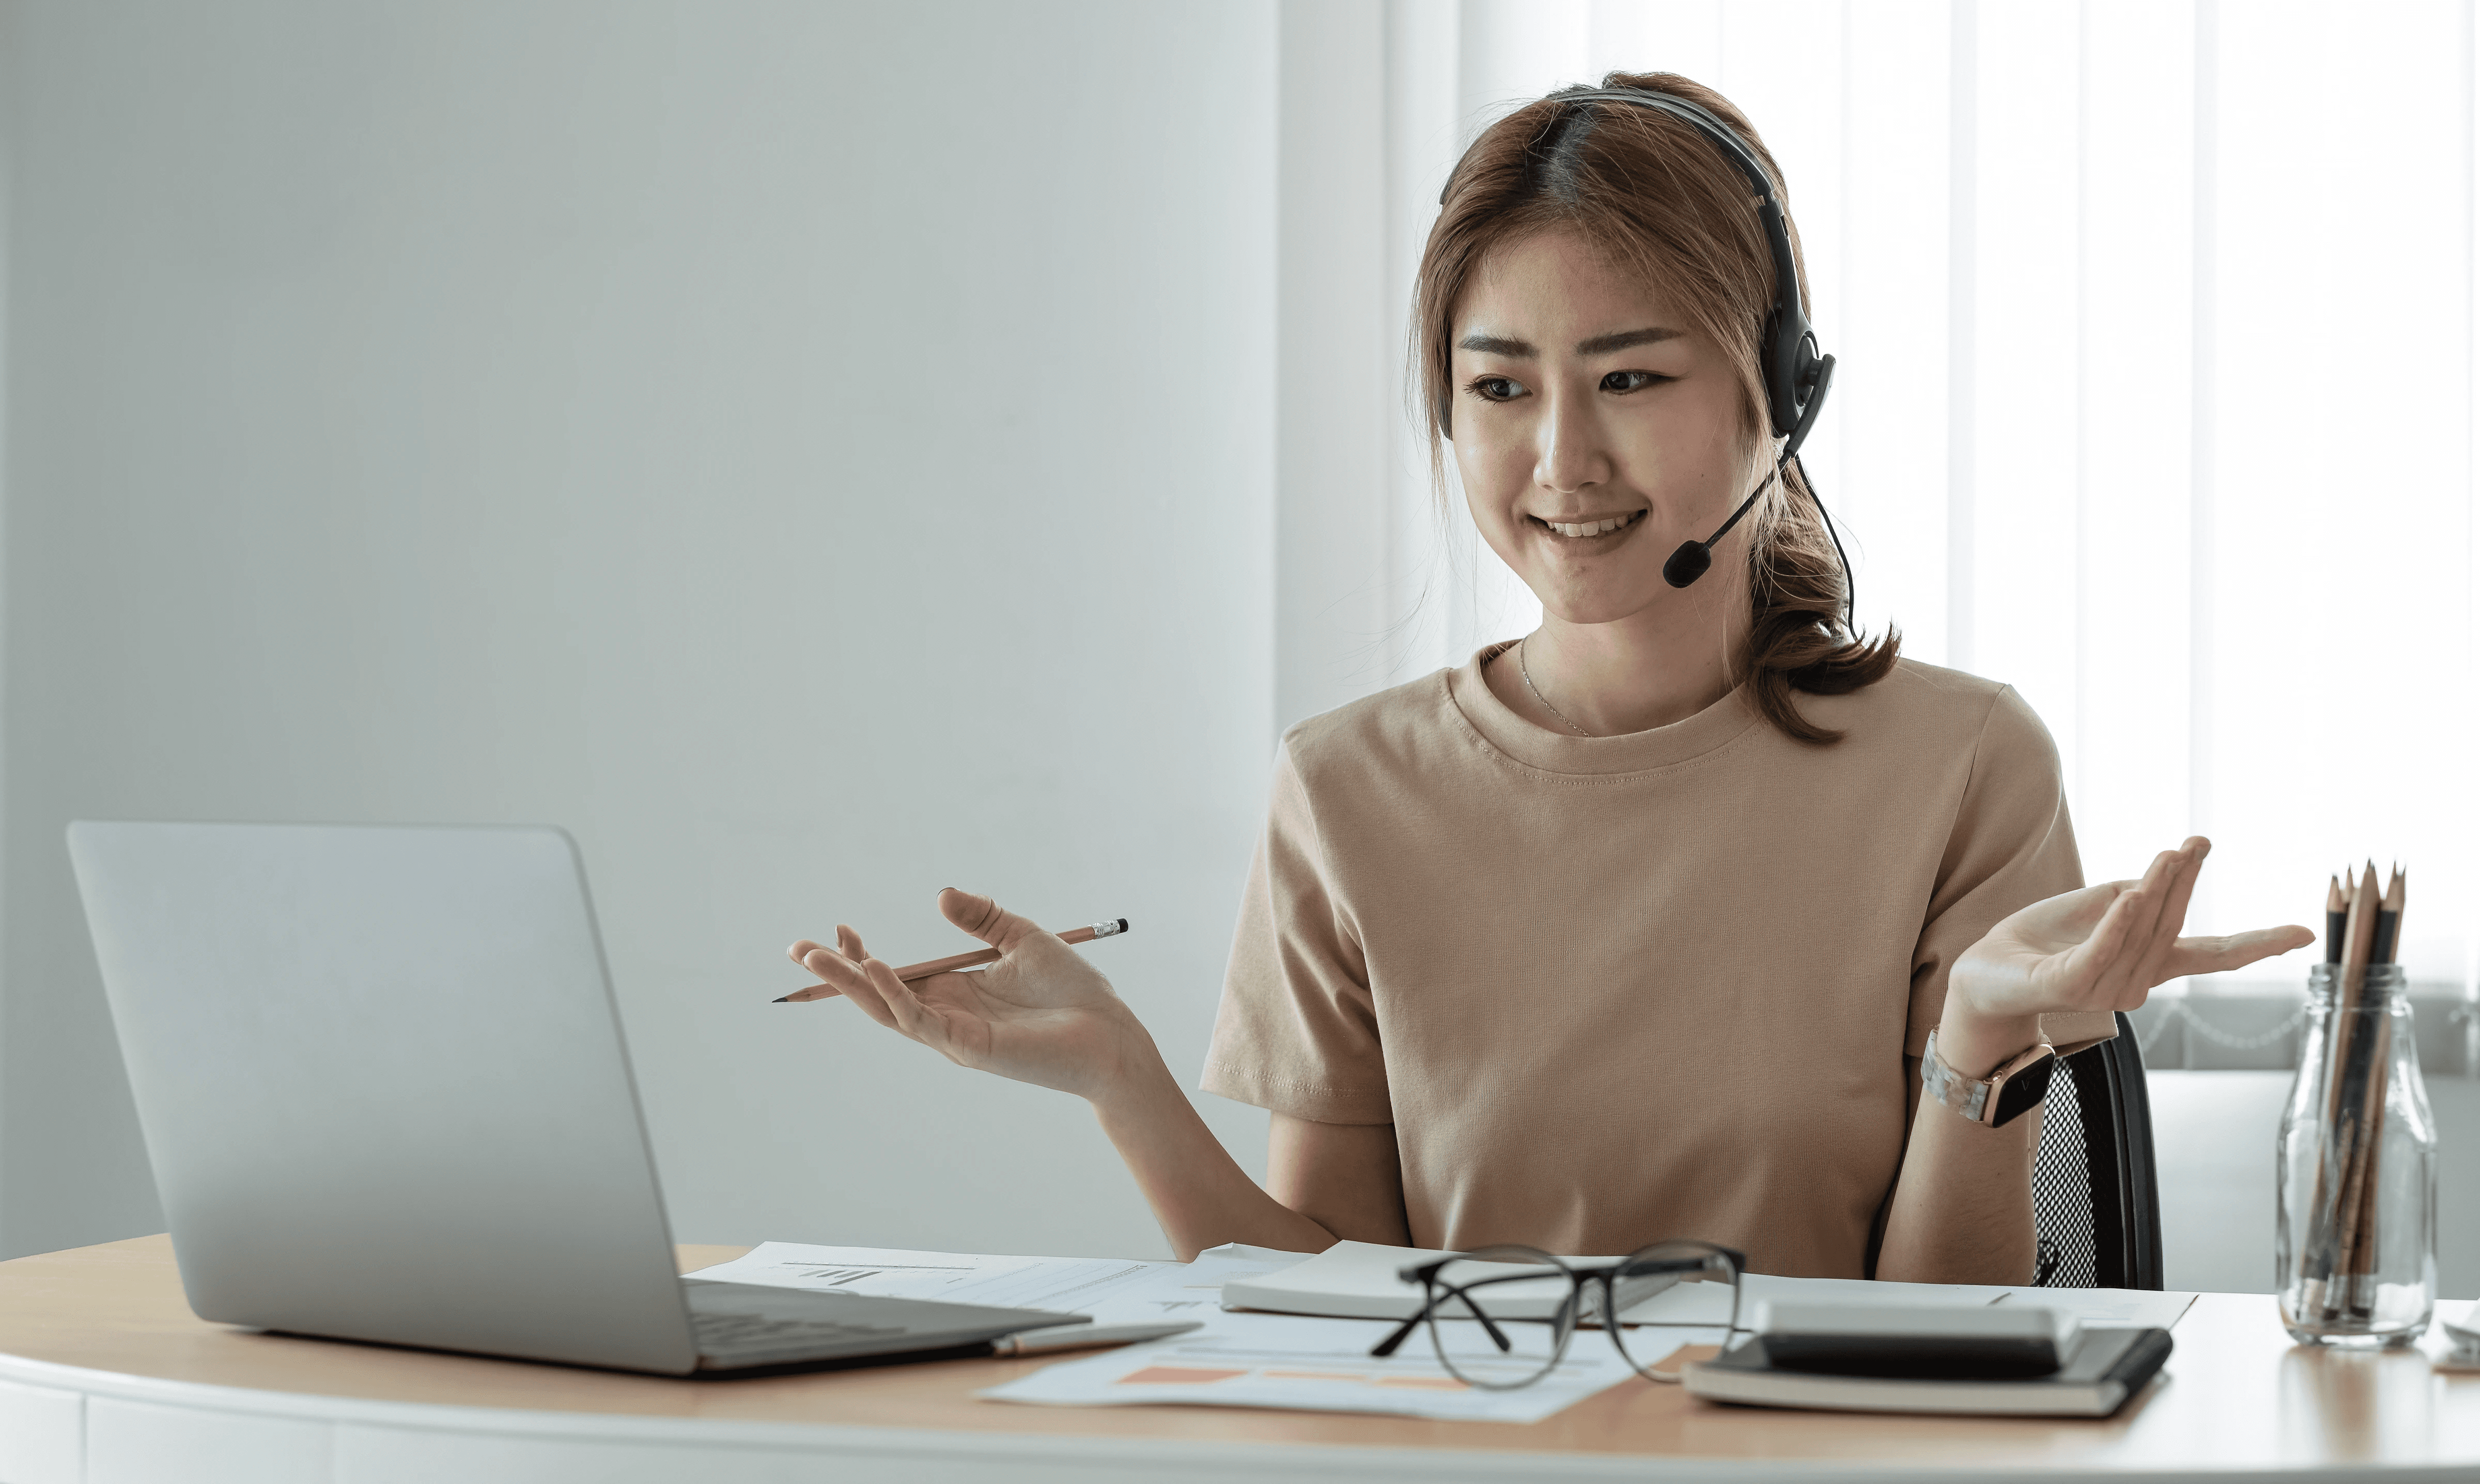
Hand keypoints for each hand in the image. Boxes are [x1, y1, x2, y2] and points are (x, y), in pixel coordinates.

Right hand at [784, 888, 1153, 1101]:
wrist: (1112, 1033)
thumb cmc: (1074, 991)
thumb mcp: (1022, 938)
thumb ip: (982, 917)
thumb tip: (939, 895)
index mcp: (958, 991)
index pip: (897, 974)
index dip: (863, 954)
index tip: (840, 925)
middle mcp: (948, 1015)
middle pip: (878, 994)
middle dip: (836, 972)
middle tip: (796, 948)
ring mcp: (954, 1034)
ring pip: (887, 1010)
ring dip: (851, 982)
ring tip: (819, 953)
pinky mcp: (969, 1047)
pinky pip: (920, 1020)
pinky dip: (894, 994)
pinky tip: (876, 968)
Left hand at [1942, 837, 2314, 1074]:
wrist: (1985, 973)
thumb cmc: (2042, 939)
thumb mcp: (2096, 905)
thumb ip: (2136, 892)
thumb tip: (2172, 868)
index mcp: (2146, 964)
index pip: (2211, 954)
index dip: (2258, 944)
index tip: (2304, 932)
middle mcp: (2135, 983)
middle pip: (2174, 927)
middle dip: (2187, 883)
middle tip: (2197, 844)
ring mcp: (2104, 989)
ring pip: (2141, 934)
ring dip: (2157, 891)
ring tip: (2170, 854)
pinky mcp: (2069, 986)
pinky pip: (2102, 951)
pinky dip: (2119, 923)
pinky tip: (2132, 894)